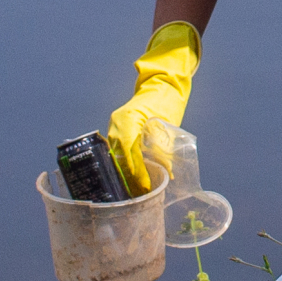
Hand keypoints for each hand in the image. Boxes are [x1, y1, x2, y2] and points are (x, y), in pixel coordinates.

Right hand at [107, 22, 201, 193]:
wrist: (161, 84)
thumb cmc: (166, 101)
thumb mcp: (167, 124)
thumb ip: (164, 147)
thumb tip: (167, 173)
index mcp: (127, 120)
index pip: (129, 151)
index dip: (136, 171)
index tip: (145, 187)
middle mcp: (116, 124)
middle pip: (118, 157)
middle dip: (129, 178)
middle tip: (140, 196)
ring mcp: (114, 127)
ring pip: (115, 157)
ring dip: (125, 174)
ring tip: (136, 192)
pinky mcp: (116, 131)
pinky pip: (116, 152)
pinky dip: (123, 165)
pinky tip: (130, 179)